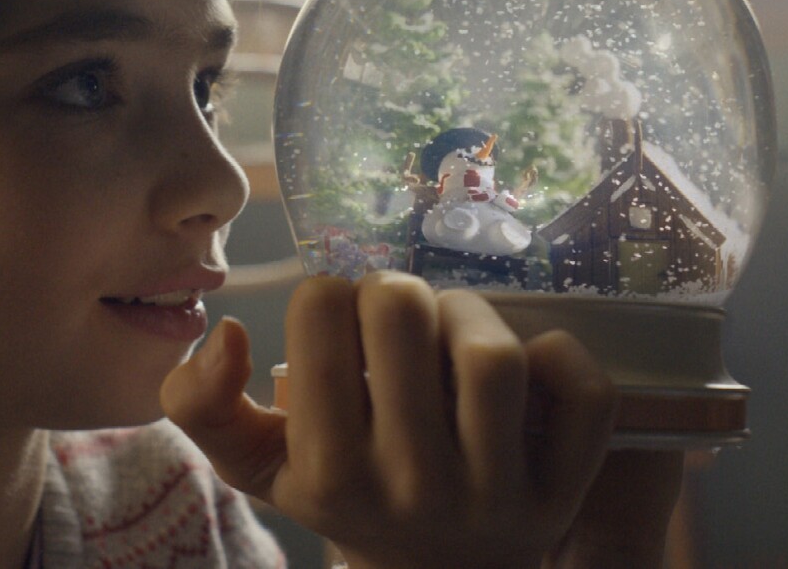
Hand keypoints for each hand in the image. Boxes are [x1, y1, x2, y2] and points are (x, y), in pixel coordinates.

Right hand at [163, 271, 643, 568]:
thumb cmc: (344, 494)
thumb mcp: (257, 465)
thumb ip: (204, 404)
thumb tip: (227, 333)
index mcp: (328, 469)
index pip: (322, 311)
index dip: (327, 299)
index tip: (338, 328)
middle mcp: (409, 484)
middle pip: (403, 311)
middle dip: (394, 292)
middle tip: (396, 319)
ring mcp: (494, 494)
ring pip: (491, 352)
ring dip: (469, 314)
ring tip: (453, 332)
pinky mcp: (564, 490)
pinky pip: (584, 392)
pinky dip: (562, 356)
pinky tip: (527, 367)